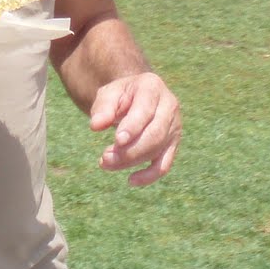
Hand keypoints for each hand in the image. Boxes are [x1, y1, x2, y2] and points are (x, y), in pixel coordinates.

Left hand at [90, 71, 180, 185]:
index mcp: (152, 87)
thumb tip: (96, 126)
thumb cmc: (120, 95)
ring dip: (131, 161)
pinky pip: (164, 165)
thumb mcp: (108, 94)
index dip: (133, 127)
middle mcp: (169, 106)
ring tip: (106, 163)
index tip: (117, 141)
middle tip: (105, 158)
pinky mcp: (172, 145)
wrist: (135, 97)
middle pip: (154, 134)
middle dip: (129, 150)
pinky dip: (149, 176)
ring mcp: (174, 127)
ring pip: (157, 150)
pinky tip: (131, 180)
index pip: (145, 110)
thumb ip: (103, 108)